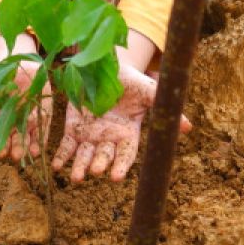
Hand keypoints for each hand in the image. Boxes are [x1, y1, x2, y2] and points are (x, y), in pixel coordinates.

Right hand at [0, 33, 51, 161]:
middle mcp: (2, 128)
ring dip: (19, 150)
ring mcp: (21, 124)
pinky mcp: (39, 119)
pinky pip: (38, 134)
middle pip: (1, 144)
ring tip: (17, 155)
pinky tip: (35, 151)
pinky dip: (37, 144)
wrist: (14, 59)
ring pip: (19, 143)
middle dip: (2, 150)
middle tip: (2, 153)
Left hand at [51, 58, 190, 181]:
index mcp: (128, 133)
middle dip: (99, 164)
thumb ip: (162, 106)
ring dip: (80, 166)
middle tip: (95, 172)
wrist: (106, 67)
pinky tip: (55, 165)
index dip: (120, 165)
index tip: (115, 177)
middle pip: (104, 156)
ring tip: (75, 177)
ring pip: (85, 155)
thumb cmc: (131, 81)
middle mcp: (109, 138)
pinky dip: (61, 156)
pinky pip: (67, 145)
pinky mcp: (74, 128)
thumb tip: (188, 126)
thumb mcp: (147, 91)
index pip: (126, 154)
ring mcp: (91, 135)